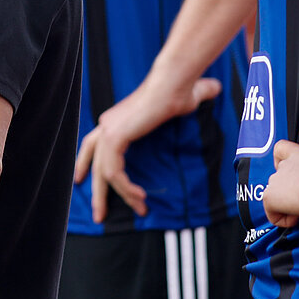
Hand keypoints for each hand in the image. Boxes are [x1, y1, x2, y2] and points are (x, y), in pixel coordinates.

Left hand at [74, 75, 222, 220]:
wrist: (175, 83)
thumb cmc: (181, 89)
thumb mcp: (186, 101)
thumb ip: (196, 98)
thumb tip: (216, 89)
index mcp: (115, 120)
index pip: (92, 147)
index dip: (86, 164)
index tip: (82, 182)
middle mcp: (107, 125)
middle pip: (94, 164)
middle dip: (97, 192)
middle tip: (99, 215)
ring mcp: (108, 130)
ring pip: (106, 173)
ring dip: (122, 195)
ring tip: (140, 209)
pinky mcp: (114, 137)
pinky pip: (114, 172)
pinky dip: (126, 188)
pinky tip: (140, 197)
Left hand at [260, 140, 298, 228]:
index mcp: (298, 154)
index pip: (280, 150)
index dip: (284, 162)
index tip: (298, 175)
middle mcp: (283, 166)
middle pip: (280, 179)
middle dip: (293, 191)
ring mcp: (274, 181)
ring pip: (277, 196)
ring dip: (290, 204)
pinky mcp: (270, 198)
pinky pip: (273, 215)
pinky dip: (286, 219)